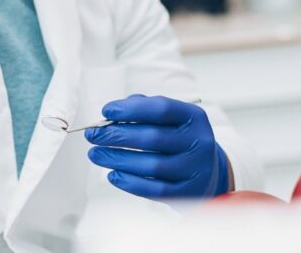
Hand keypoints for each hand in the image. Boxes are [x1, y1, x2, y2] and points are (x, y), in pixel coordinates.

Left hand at [85, 94, 229, 199]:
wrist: (207, 172)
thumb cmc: (179, 139)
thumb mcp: (171, 119)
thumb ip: (144, 109)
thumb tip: (113, 113)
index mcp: (193, 118)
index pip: (161, 109)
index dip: (131, 109)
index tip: (106, 111)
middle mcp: (198, 142)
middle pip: (152, 138)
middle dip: (117, 135)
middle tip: (93, 135)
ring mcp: (194, 169)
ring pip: (151, 165)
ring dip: (118, 159)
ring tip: (96, 154)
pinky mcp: (187, 192)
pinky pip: (154, 189)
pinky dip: (130, 182)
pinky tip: (113, 175)